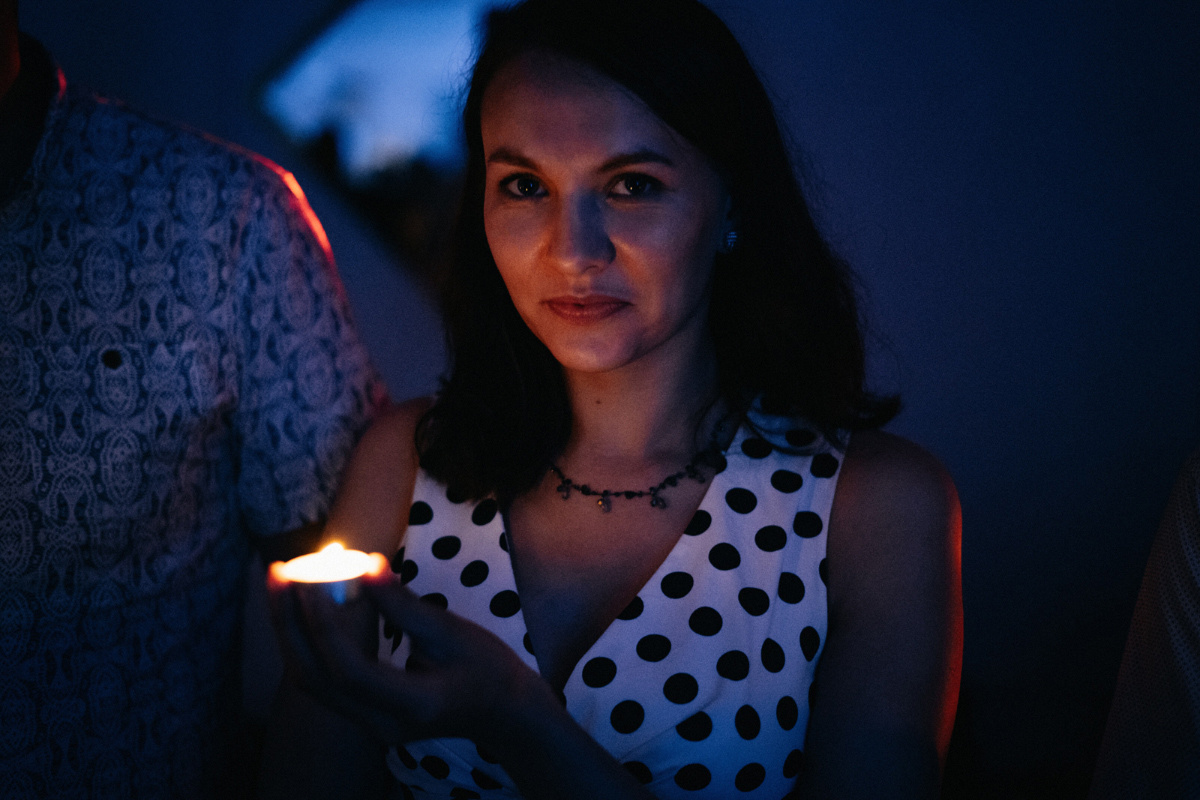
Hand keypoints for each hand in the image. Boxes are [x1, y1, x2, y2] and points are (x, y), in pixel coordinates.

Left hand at [267, 557, 551, 747]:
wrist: (503, 713)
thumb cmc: (489, 669)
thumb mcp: (454, 632)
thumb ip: (404, 605)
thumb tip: (366, 564)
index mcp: (413, 706)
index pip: (349, 670)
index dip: (324, 623)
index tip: (310, 577)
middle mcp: (383, 724)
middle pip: (316, 679)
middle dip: (289, 623)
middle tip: (277, 572)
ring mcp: (371, 726)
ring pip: (312, 682)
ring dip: (292, 632)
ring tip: (282, 584)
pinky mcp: (365, 716)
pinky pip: (324, 681)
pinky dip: (309, 642)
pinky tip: (304, 607)